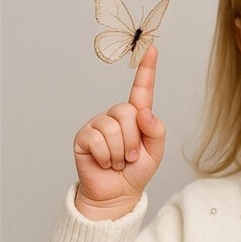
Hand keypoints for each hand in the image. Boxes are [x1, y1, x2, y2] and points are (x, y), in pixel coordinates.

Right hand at [73, 45, 165, 218]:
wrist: (116, 194)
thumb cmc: (135, 171)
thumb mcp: (155, 153)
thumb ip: (156, 131)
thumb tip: (144, 112)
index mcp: (136, 117)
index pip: (141, 90)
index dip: (147, 69)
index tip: (152, 47)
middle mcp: (115, 116)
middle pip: (127, 112)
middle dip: (132, 141)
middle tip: (129, 157)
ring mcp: (98, 124)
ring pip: (113, 128)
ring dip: (119, 152)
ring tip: (117, 162)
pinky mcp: (84, 136)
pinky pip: (98, 140)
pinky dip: (106, 157)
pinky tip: (104, 162)